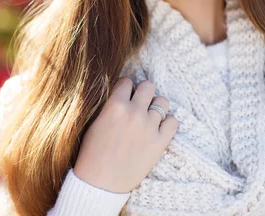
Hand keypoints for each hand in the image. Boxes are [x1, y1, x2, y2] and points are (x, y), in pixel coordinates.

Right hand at [73, 78, 178, 192]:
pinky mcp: (160, 142)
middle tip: (138, 104)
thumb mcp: (94, 122)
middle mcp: (134, 112)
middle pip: (148, 86)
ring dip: (155, 106)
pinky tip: (158, 128)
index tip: (124, 96)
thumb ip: (109, 105)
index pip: (127, 81)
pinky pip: (173, 121)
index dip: (125, 88)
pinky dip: (167, 122)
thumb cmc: (92, 154)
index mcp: (114, 105)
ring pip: (162, 101)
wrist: (100, 183)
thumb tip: (122, 94)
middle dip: (142, 92)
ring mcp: (149, 127)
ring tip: (148, 116)